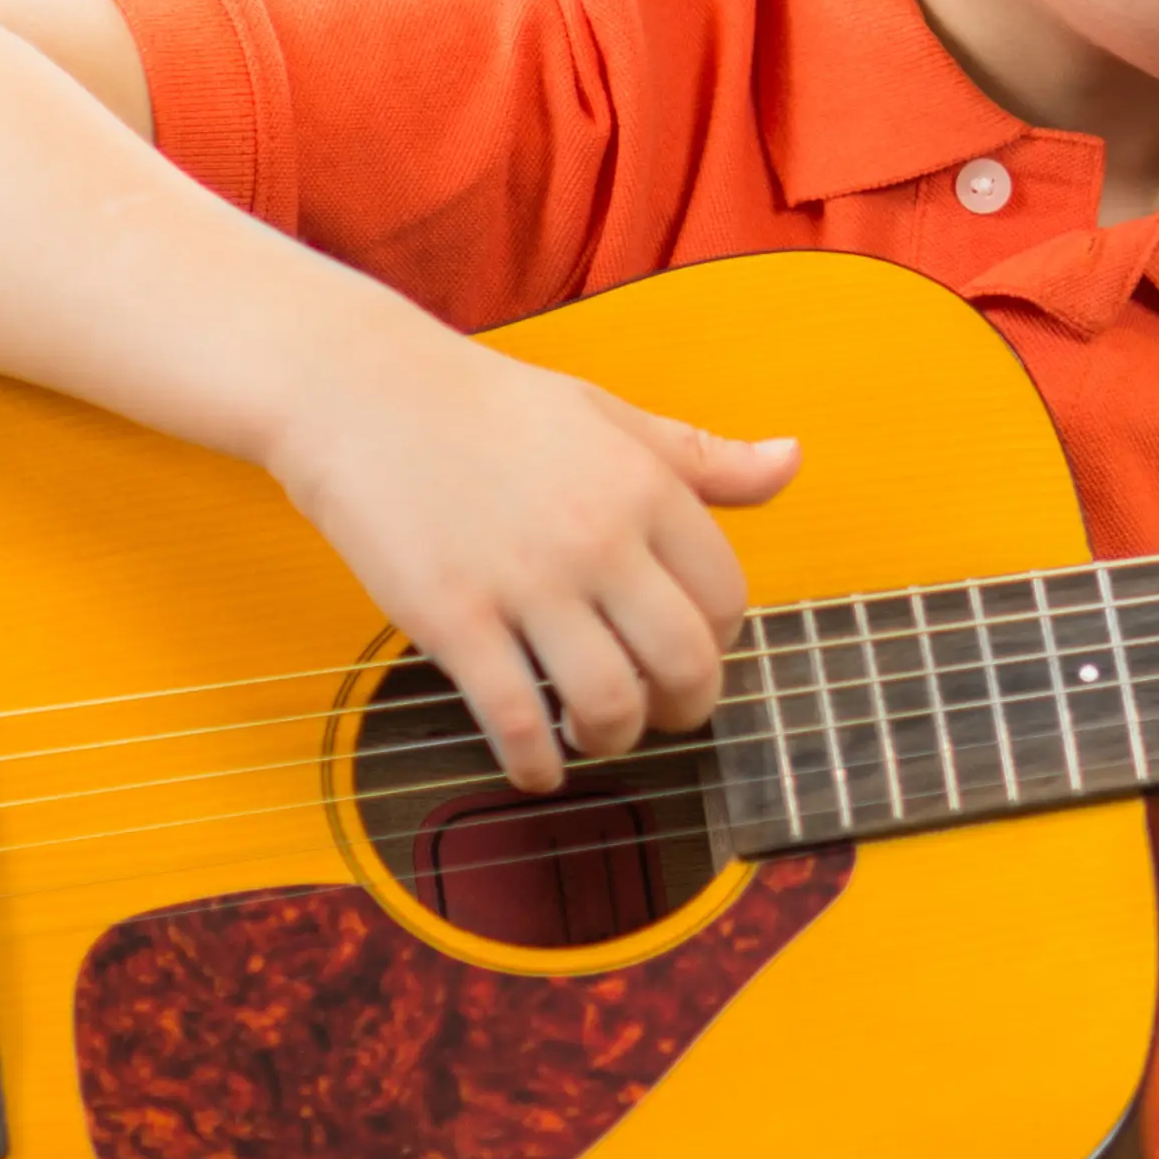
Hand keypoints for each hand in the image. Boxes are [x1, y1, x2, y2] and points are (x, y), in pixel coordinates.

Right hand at [266, 332, 802, 789]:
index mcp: (646, 488)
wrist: (366, 392)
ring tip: (596, 733)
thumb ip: (704, 457)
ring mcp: (524, 583)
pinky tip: (535, 766)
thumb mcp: (612, 417)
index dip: (719, 643)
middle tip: (664, 715)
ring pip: (607, 702)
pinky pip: (514, 718)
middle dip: (686, 709)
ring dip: (614, 740)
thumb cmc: (492, 407)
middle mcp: (597, 539)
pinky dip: (535, 762)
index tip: (691, 653)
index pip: (727, 599)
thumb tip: (792, 462)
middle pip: (684, 663)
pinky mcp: (451, 619)